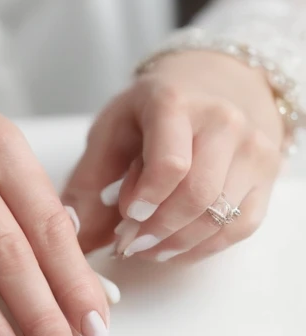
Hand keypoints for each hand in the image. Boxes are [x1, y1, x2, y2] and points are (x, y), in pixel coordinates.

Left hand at [63, 51, 282, 262]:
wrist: (209, 87)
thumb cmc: (150, 115)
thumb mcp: (110, 133)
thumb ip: (87, 182)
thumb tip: (68, 232)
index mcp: (174, 102)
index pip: (171, 162)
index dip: (147, 198)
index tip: (126, 216)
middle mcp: (222, 121)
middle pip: (198, 195)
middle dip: (158, 229)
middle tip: (129, 244)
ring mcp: (251, 148)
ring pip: (221, 215)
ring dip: (177, 243)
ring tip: (146, 248)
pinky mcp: (266, 175)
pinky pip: (240, 227)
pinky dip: (203, 247)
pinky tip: (174, 247)